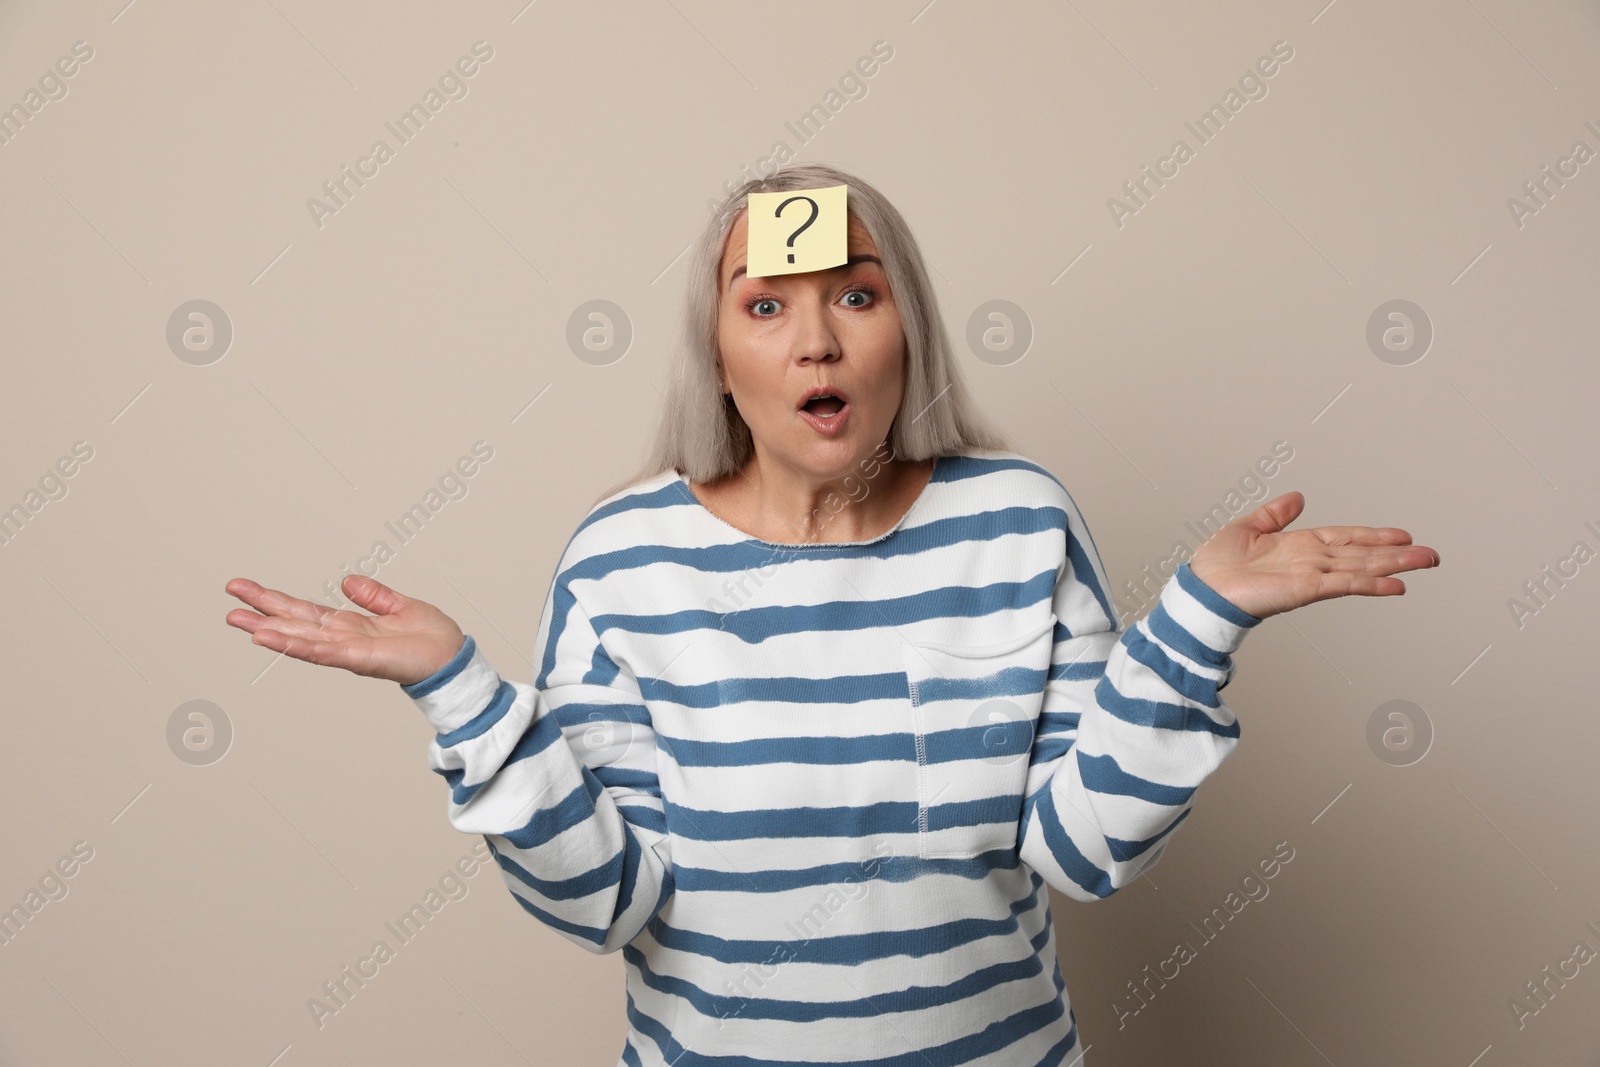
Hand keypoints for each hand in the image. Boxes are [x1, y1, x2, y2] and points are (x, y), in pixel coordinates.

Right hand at [224, 575, 466, 685]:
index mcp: (349, 625)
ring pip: (301, 639)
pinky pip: (322, 651)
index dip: (276, 600)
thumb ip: (374, 595)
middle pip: (294, 623)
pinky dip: (296, 645)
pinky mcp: (359, 659)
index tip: (245, 589)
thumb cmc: (432, 639)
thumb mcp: (400, 606)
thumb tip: (349, 580)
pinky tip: (272, 638)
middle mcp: (342, 639)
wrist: (453, 659)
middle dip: (262, 613)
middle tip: (229, 604)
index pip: (304, 611)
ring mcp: (347, 651)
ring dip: (271, 632)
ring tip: (241, 622)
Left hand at [1187, 492, 1439, 620]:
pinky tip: (1395, 585)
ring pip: (1361, 567)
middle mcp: (1310, 561)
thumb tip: (1297, 497)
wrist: (1200, 589)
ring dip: (1394, 566)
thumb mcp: (1248, 526)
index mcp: (1298, 546)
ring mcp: (1311, 576)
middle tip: (1431, 555)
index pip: (1345, 538)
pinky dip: (1370, 584)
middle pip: (1362, 554)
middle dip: (1397, 554)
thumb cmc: (1216, 565)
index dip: (1373, 536)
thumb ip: (1275, 514)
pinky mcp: (1305, 589)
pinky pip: (1344, 584)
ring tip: (1425, 563)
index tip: (1402, 536)